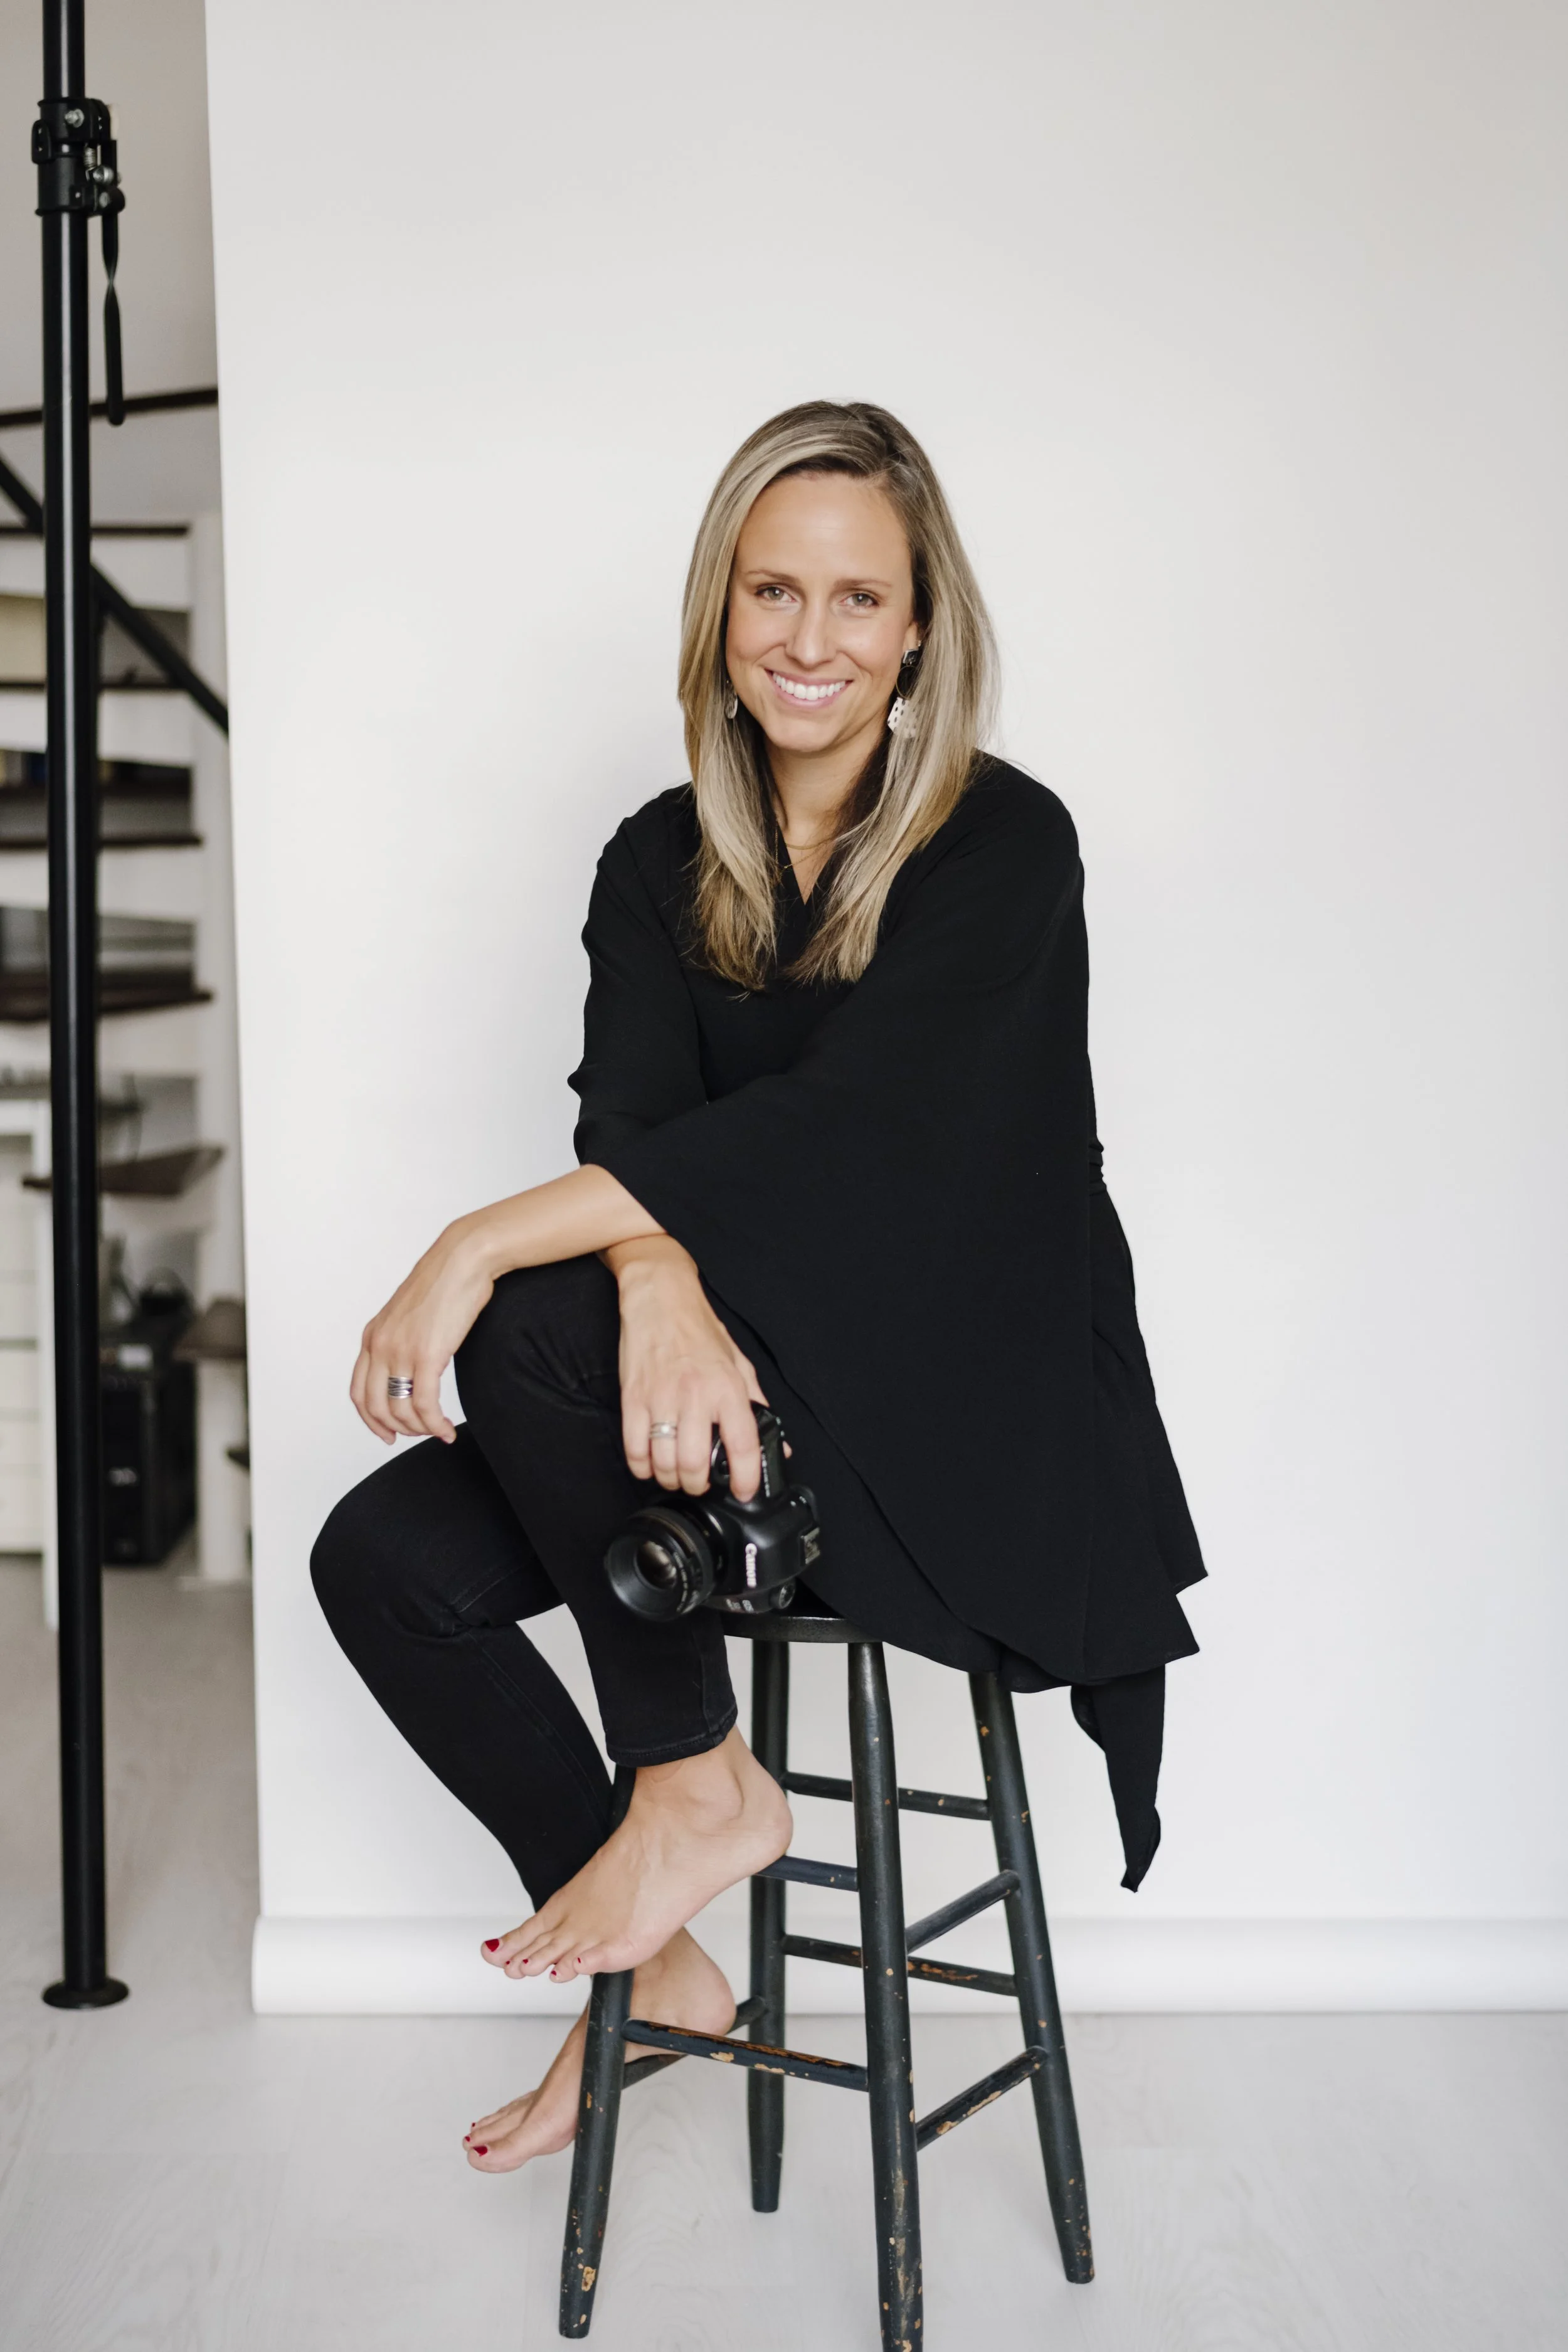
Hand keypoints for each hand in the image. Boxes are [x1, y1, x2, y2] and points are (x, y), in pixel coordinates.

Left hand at [350, 1218, 495, 1444]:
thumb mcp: (410, 1315)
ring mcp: (401, 1351)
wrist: (463, 1259)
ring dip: (419, 1429)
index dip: (371, 1420)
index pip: (358, 1393)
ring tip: (437, 1430)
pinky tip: (446, 1429)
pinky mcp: (427, 1355)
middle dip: (395, 1429)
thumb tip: (412, 1367)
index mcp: (372, 1336)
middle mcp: (380, 1346)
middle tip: (417, 1435)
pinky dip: (434, 1425)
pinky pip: (424, 1405)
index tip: (388, 1434)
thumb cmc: (445, 1282)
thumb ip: (403, 1339)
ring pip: (400, 1411)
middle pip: (374, 1407)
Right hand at [608, 1237, 766, 1500]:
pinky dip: (641, 1466)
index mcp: (728, 1388)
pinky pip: (634, 1448)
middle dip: (698, 1485)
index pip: (742, 1446)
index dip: (746, 1479)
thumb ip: (757, 1405)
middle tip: (701, 1483)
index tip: (744, 1491)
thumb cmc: (700, 1330)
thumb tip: (777, 1445)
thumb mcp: (739, 1364)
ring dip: (670, 1478)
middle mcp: (696, 1396)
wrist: (661, 1298)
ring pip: (664, 1461)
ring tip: (676, 1474)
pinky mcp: (633, 1398)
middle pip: (696, 1464)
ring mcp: (661, 1398)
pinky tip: (650, 1463)